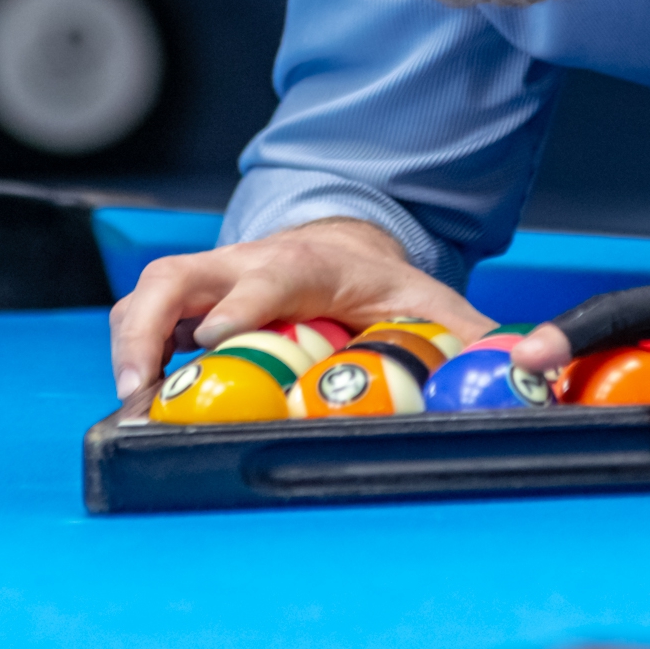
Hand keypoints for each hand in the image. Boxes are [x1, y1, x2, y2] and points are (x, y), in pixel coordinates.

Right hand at [108, 217, 490, 399]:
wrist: (344, 245)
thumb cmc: (384, 285)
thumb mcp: (430, 307)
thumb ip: (468, 339)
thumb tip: (522, 369)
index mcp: (311, 266)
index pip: (270, 277)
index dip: (240, 306)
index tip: (215, 341)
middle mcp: (249, 263)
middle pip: (181, 274)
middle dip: (152, 325)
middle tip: (141, 389)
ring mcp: (214, 277)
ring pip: (151, 292)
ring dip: (130, 342)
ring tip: (127, 403)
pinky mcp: (192, 297)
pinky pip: (145, 315)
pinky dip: (130, 350)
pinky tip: (133, 399)